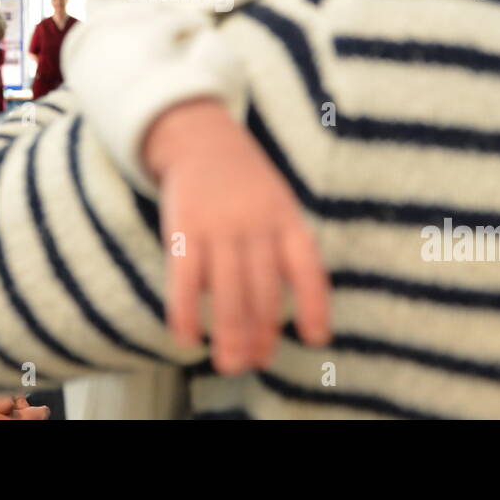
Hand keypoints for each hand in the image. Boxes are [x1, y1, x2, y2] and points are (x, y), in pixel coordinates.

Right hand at [144, 99, 331, 374]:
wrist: (199, 135)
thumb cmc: (243, 180)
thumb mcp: (278, 201)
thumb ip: (285, 245)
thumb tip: (294, 306)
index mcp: (285, 217)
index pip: (306, 266)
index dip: (314, 304)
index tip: (316, 338)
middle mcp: (255, 224)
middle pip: (263, 289)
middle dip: (262, 332)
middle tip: (257, 361)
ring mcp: (218, 226)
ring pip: (228, 291)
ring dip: (231, 333)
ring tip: (231, 364)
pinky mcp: (183, 228)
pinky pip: (185, 278)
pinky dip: (186, 311)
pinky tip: (187, 337)